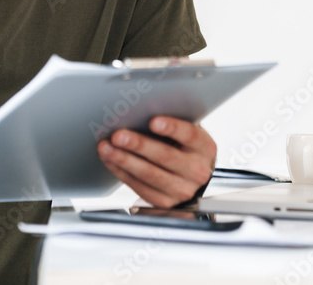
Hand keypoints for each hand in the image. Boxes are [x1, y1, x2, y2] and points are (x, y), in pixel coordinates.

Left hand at [97, 117, 216, 207]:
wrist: (192, 175)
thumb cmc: (184, 146)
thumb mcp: (186, 131)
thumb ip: (172, 123)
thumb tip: (140, 111)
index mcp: (205, 148)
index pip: (190, 135)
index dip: (172, 128)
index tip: (153, 121)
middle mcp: (197, 171)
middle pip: (166, 156)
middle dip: (139, 145)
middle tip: (119, 135)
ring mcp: (182, 189)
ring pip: (149, 174)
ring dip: (124, 160)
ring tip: (107, 148)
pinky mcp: (164, 201)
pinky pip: (139, 187)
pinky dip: (121, 171)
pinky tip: (110, 160)